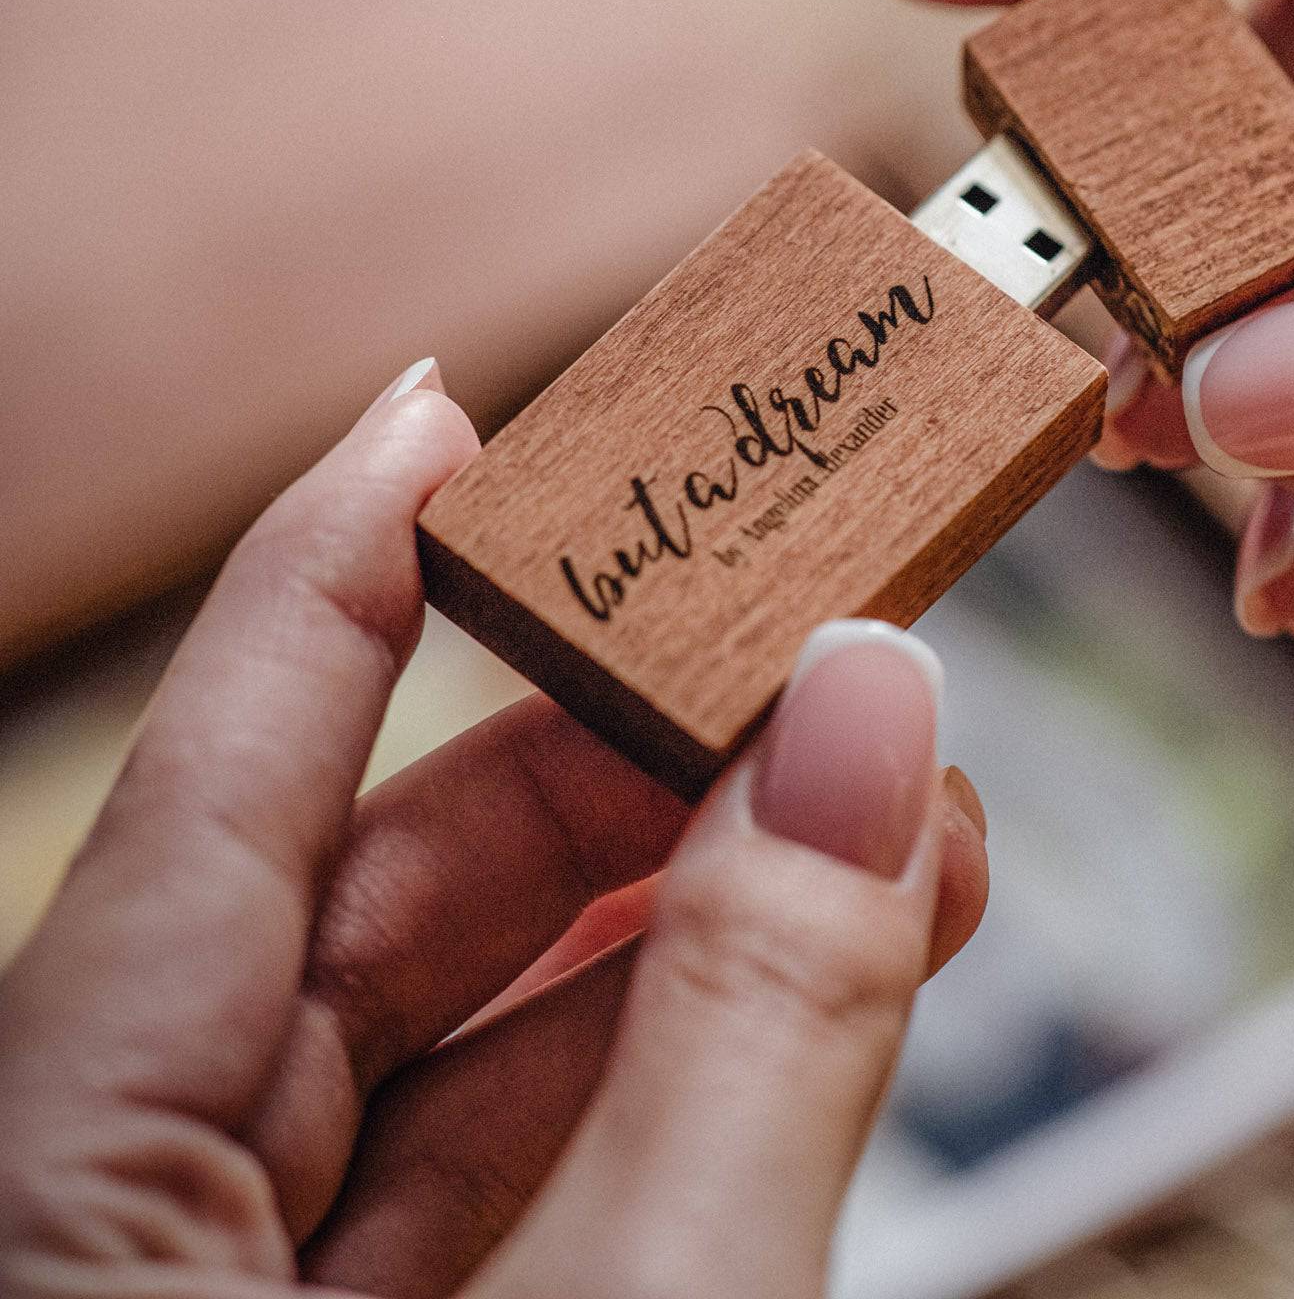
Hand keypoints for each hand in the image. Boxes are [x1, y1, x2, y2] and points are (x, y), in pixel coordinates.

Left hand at [0, 362, 986, 1297]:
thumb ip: (754, 1026)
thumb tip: (868, 716)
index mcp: (63, 1199)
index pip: (210, 789)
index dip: (340, 568)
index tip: (452, 412)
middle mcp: (112, 1236)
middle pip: (367, 914)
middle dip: (616, 771)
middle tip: (804, 662)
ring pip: (456, 1059)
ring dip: (686, 931)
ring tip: (879, 829)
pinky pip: (496, 1187)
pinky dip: (664, 1079)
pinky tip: (805, 992)